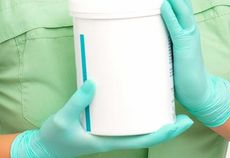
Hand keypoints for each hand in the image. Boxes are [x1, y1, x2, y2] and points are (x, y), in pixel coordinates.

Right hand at [10, 80, 192, 157]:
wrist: (44, 148)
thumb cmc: (55, 138)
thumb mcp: (63, 120)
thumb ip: (77, 102)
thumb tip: (93, 82)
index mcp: (111, 141)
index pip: (147, 138)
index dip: (167, 132)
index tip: (183, 122)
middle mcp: (115, 137)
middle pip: (149, 132)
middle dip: (169, 124)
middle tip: (185, 108)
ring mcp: (111, 131)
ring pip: (140, 126)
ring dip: (156, 116)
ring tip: (170, 99)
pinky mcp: (104, 124)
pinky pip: (127, 119)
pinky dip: (138, 110)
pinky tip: (143, 97)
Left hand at [155, 0, 229, 127]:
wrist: (199, 92)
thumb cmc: (181, 75)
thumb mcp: (167, 52)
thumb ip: (158, 40)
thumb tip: (137, 33)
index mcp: (185, 28)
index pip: (178, 2)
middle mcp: (189, 28)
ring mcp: (189, 37)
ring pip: (181, 9)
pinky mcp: (186, 48)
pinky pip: (177, 28)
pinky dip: (170, 15)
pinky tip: (164, 4)